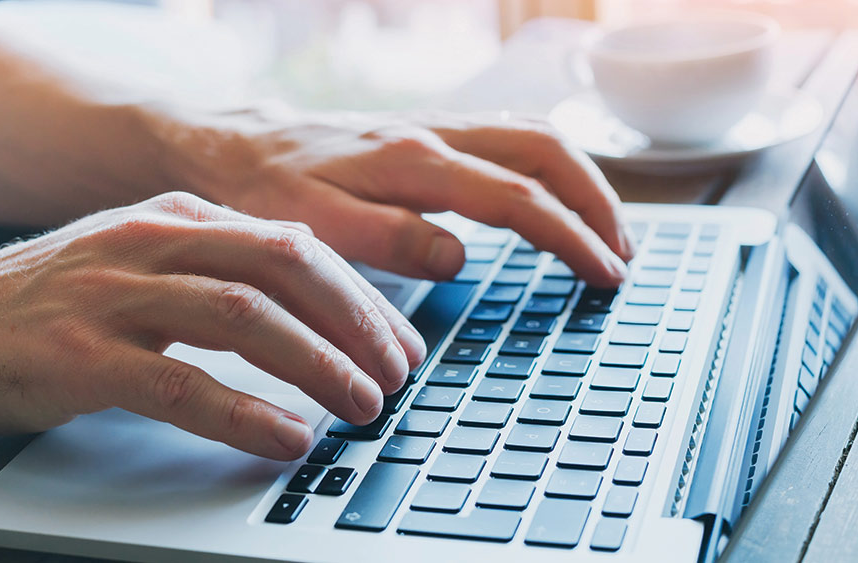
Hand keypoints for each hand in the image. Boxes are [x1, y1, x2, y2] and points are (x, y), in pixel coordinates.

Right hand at [0, 192, 424, 459]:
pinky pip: (180, 383)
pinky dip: (244, 412)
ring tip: (364, 406)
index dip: (363, 299)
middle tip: (397, 376)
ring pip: (244, 317)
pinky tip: (288, 436)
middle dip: (357, 324)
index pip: (299, 246)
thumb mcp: (153, 264)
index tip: (402, 344)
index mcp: (183, 216)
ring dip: (319, 365)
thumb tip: (324, 307)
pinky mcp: (81, 353)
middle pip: (286, 267)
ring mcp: (116, 293)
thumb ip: (229, 272)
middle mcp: (156, 240)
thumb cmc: (63, 301)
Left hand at [154, 107, 634, 285]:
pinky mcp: (431, 134)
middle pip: (547, 150)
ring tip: (607, 231)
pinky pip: (511, 137)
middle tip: (622, 255)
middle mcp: (435, 134)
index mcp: (414, 161)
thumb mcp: (314, 229)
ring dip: (582, 179)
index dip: (572, 236)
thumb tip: (460, 256)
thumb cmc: (269, 192)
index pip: (518, 196)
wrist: (235, 148)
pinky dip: (551, 168)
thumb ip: (389, 241)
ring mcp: (437, 128)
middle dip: (597, 201)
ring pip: (535, 135)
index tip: (606, 274)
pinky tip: (556, 199)